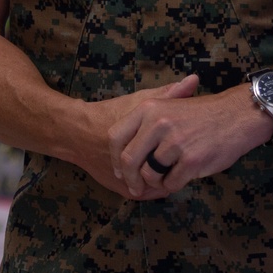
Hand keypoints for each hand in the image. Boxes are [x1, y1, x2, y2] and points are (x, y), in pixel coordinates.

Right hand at [68, 74, 200, 197]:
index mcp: (139, 138)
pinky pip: (145, 193)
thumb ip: (166, 94)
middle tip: (189, 159)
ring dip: (167, 180)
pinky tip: (162, 179)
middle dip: (178, 168)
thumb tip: (194, 79)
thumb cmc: (112, 113)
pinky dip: (155, 188)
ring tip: (178, 169)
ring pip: (156, 187)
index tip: (194, 142)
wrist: (78, 134)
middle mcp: (132, 162)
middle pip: (166, 172)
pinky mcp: (120, 188)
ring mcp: (126, 179)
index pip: (174, 152)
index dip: (186, 148)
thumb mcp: (139, 102)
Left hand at [109, 79, 272, 197]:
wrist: (237, 116)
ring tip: (169, 175)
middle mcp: (158, 123)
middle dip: (131, 179)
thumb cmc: (202, 114)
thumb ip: (145, 125)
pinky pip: (170, 183)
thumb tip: (122, 157)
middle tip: (136, 187)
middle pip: (128, 160)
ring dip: (156, 181)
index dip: (114, 158)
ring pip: (150, 174)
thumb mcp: (170, 106)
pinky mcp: (190, 160)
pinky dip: (174, 184)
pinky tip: (183, 175)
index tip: (120, 171)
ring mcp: (175, 142)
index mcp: (149, 108)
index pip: (116, 136)